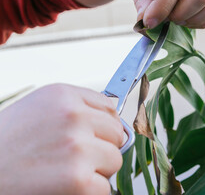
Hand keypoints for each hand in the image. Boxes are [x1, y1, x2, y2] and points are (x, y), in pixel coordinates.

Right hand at [0, 84, 123, 194]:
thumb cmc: (6, 143)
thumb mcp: (38, 110)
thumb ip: (74, 109)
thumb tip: (111, 119)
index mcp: (63, 96)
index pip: (109, 107)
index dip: (103, 125)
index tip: (95, 135)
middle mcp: (73, 116)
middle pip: (116, 133)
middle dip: (101, 147)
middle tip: (76, 157)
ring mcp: (77, 147)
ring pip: (114, 160)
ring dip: (96, 170)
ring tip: (66, 171)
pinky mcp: (78, 179)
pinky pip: (104, 187)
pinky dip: (88, 192)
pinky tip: (64, 187)